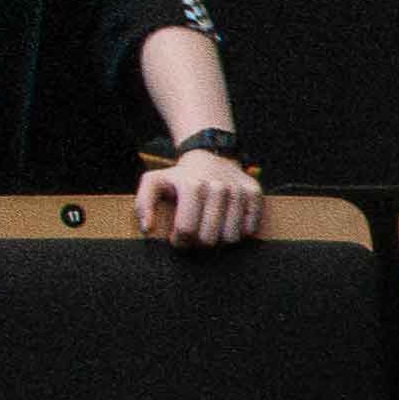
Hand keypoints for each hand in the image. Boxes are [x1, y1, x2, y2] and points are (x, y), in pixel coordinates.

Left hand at [142, 147, 265, 247]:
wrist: (210, 157)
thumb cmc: (179, 177)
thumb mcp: (154, 183)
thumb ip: (143, 204)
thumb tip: (148, 229)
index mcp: (192, 185)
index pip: (186, 230)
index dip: (179, 241)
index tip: (177, 237)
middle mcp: (218, 186)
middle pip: (209, 238)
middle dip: (198, 243)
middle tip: (194, 234)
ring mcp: (238, 189)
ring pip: (231, 238)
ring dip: (219, 238)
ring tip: (210, 227)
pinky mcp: (255, 193)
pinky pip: (250, 230)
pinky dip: (238, 231)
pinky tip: (227, 220)